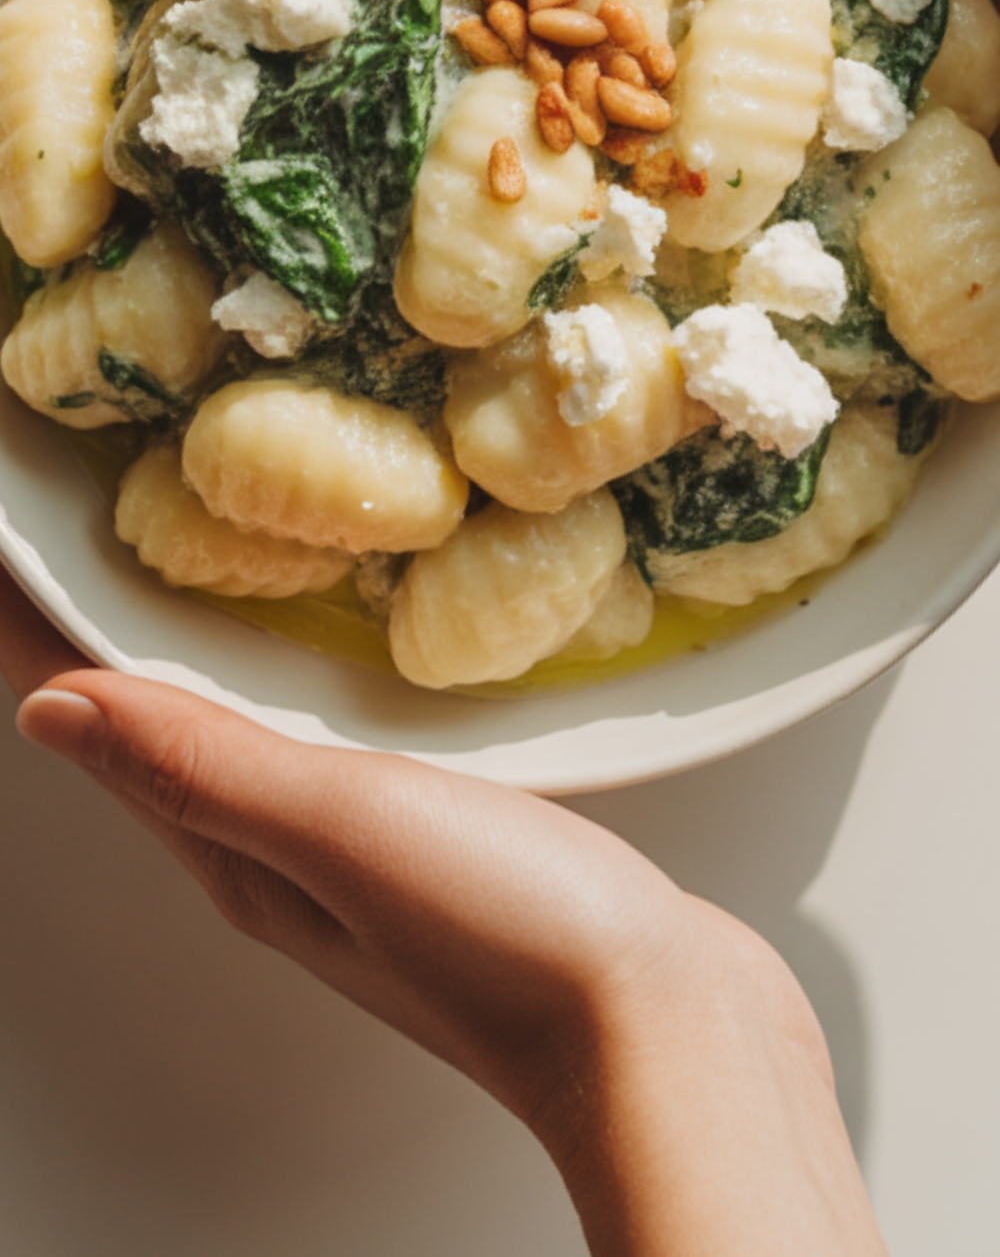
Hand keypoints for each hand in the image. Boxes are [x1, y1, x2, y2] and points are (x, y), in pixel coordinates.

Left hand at [2, 567, 885, 1254]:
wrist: (671, 1033)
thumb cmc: (511, 938)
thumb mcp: (340, 829)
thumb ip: (204, 765)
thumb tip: (52, 708)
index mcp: (237, 855)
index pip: (101, 727)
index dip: (41, 633)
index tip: (13, 542)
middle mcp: (278, 856)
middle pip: (150, 723)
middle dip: (97, 627)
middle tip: (68, 528)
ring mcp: (358, 852)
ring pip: (235, 728)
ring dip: (188, 646)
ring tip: (166, 554)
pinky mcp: (435, 836)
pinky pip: (325, 735)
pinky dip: (289, 673)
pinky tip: (320, 639)